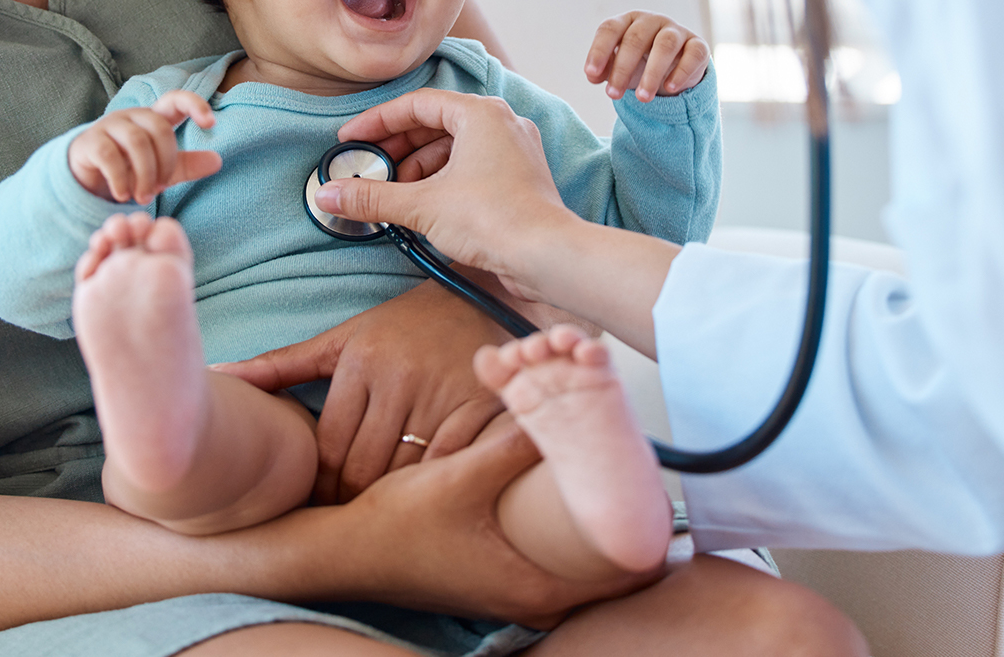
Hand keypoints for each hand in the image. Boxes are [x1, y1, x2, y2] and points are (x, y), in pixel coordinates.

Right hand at [66, 90, 221, 202]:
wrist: (88, 179)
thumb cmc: (130, 169)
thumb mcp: (162, 170)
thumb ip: (187, 165)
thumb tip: (217, 161)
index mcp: (153, 118)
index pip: (175, 99)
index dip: (194, 105)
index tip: (211, 123)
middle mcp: (131, 116)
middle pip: (158, 128)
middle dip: (165, 161)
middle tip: (160, 188)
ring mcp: (109, 126)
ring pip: (136, 141)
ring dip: (145, 174)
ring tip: (143, 197)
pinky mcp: (90, 142)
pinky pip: (110, 156)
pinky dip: (121, 180)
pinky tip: (123, 195)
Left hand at [214, 279, 510, 503]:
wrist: (478, 294)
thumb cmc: (400, 327)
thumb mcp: (341, 340)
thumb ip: (281, 365)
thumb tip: (218, 376)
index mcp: (361, 360)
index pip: (329, 449)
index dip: (319, 487)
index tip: (317, 505)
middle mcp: (400, 376)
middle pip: (365, 468)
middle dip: (350, 502)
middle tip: (345, 520)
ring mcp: (443, 392)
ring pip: (406, 474)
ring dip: (391, 502)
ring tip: (381, 516)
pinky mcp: (481, 405)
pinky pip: (451, 465)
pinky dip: (435, 487)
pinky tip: (427, 498)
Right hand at [318, 90, 576, 285]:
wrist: (548, 256)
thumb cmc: (495, 219)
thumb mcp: (422, 206)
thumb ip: (372, 197)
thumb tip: (329, 194)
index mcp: (480, 113)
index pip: (416, 104)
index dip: (377, 122)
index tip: (351, 140)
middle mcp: (501, 123)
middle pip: (435, 124)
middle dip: (397, 148)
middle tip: (367, 169)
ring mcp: (514, 150)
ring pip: (454, 148)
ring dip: (418, 167)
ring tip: (393, 193)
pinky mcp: (518, 178)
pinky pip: (471, 167)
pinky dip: (442, 180)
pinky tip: (422, 205)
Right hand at [319, 416, 658, 624]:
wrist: (344, 554)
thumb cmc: (397, 527)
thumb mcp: (459, 478)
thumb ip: (510, 444)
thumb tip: (555, 404)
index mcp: (535, 585)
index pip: (624, 574)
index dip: (649, 538)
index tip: (660, 499)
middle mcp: (531, 599)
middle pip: (607, 573)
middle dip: (624, 527)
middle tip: (639, 482)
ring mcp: (515, 594)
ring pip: (580, 568)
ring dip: (594, 531)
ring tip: (611, 485)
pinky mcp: (498, 580)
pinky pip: (553, 563)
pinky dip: (566, 537)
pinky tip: (563, 500)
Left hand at [585, 10, 710, 101]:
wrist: (675, 68)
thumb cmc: (640, 63)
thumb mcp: (619, 66)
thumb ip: (603, 69)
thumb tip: (593, 76)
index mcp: (628, 21)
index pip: (610, 28)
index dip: (599, 50)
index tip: (591, 74)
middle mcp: (652, 21)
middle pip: (635, 38)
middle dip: (622, 68)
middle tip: (613, 95)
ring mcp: (676, 31)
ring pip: (665, 45)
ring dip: (652, 73)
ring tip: (642, 98)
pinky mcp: (698, 45)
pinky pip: (693, 54)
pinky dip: (681, 72)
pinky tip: (670, 89)